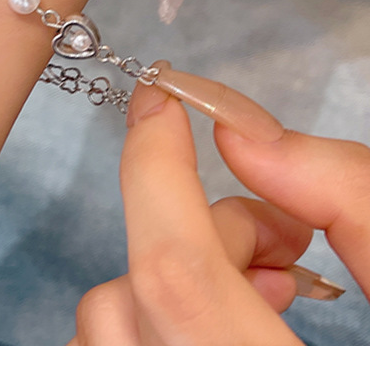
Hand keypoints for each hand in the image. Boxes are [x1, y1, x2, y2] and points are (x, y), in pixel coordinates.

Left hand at [71, 83, 369, 344]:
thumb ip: (349, 199)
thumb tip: (245, 137)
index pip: (176, 271)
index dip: (156, 170)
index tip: (159, 102)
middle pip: (142, 296)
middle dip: (208, 231)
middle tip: (288, 238)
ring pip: (112, 323)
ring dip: (178, 274)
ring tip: (272, 287)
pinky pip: (108, 353)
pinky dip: (155, 314)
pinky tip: (234, 325)